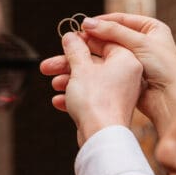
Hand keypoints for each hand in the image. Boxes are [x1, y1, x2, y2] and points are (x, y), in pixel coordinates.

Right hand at [40, 32, 143, 146]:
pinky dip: (76, 96)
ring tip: (52, 84)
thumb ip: (75, 49)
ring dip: (69, 80)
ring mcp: (120, 92)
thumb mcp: (81, 68)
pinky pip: (93, 96)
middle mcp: (127, 74)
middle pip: (93, 61)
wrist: (102, 137)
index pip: (103, 41)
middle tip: (48, 65)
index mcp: (126, 59)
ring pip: (91, 79)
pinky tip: (58, 101)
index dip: (82, 39)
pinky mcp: (112, 107)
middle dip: (68, 64)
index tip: (66, 40)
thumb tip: (71, 37)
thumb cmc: (96, 100)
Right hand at [43, 14, 175, 137]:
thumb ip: (109, 32)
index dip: (96, 25)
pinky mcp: (128, 87)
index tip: (76, 29)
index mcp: (150, 30)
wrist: (171, 105)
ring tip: (54, 81)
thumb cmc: (159, 71)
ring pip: (98, 67)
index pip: (117, 21)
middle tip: (55, 59)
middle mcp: (141, 48)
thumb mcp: (135, 44)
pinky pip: (101, 84)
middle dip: (76, 55)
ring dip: (75, 74)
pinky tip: (64, 95)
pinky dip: (84, 87)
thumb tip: (87, 22)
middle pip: (102, 47)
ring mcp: (133, 69)